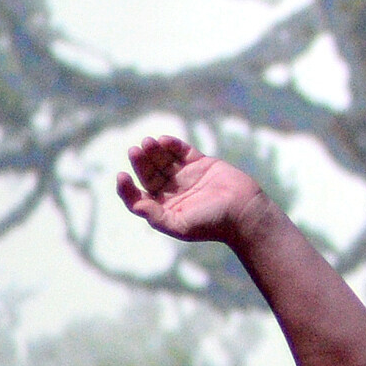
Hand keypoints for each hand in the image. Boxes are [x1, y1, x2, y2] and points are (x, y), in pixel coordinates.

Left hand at [116, 134, 271, 244]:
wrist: (244, 211)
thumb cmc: (212, 223)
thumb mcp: (180, 225)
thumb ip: (156, 217)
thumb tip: (136, 206)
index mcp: (164, 208)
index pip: (138, 196)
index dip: (126, 188)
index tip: (121, 176)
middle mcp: (172, 192)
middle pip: (149, 174)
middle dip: (140, 162)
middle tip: (135, 150)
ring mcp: (186, 176)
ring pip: (163, 160)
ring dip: (154, 150)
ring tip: (147, 142)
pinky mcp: (201, 163)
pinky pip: (182, 151)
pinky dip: (173, 145)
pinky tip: (164, 140)